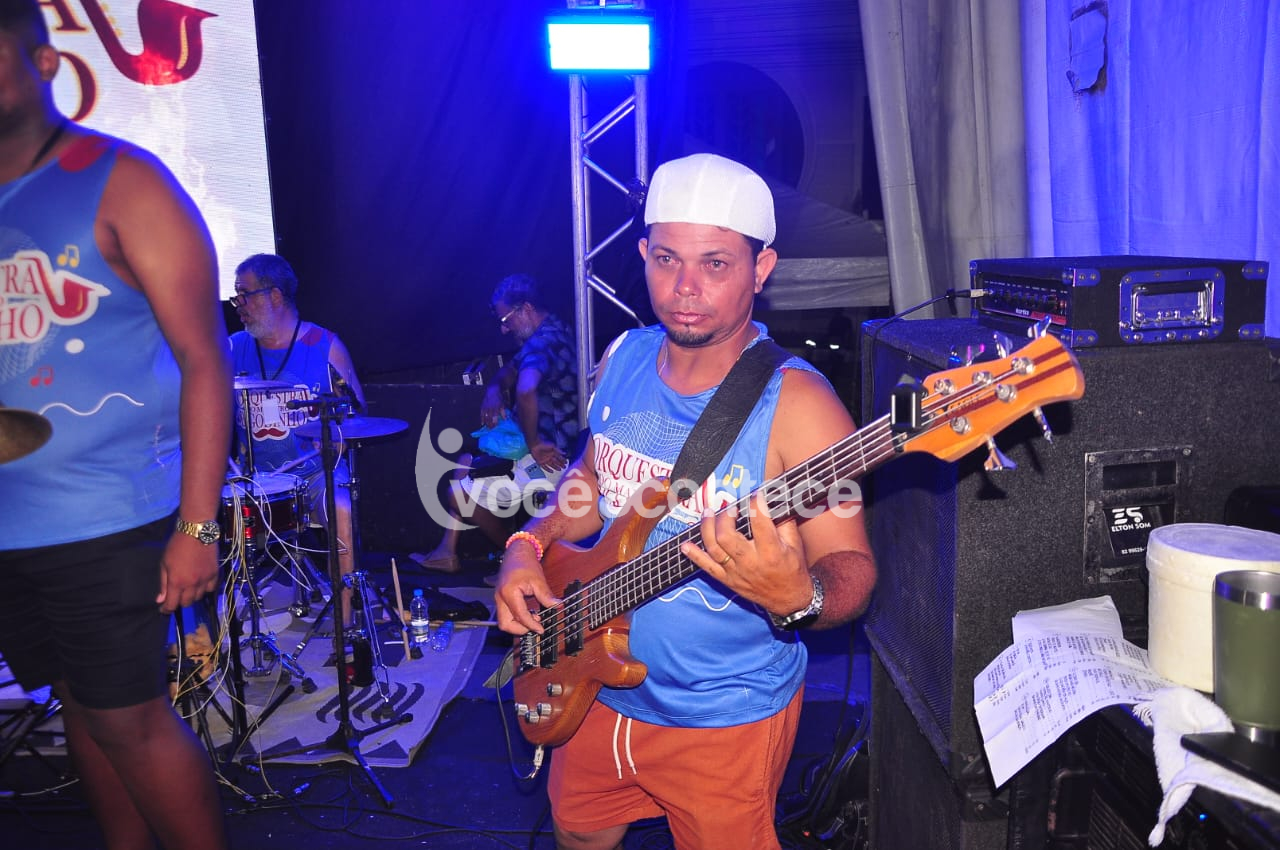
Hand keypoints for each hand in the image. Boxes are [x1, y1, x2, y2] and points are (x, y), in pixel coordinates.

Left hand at [155, 532, 220, 613]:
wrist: (196, 532)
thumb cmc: (176, 546)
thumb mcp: (164, 563)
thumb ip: (163, 583)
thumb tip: (160, 600)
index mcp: (177, 581)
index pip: (172, 604)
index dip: (166, 609)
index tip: (164, 609)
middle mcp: (192, 584)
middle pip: (187, 603)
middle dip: (180, 601)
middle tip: (177, 594)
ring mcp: (205, 579)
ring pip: (199, 597)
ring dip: (193, 595)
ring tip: (189, 587)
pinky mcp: (215, 574)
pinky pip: (211, 588)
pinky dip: (205, 588)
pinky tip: (201, 583)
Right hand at [480, 386, 505, 427]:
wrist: (492, 390)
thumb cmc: (499, 398)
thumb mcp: (503, 405)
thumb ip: (503, 413)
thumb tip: (505, 420)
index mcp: (496, 409)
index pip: (494, 418)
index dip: (494, 423)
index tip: (495, 427)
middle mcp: (490, 409)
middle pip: (489, 419)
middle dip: (490, 425)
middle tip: (490, 429)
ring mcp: (485, 408)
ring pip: (485, 417)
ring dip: (486, 423)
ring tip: (487, 427)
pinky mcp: (482, 407)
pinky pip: (481, 414)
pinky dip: (482, 419)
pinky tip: (482, 423)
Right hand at [493, 541, 560, 635]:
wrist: (517, 552)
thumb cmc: (525, 563)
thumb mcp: (538, 579)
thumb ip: (546, 595)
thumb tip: (556, 606)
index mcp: (509, 592)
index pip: (520, 616)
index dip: (531, 625)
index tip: (541, 629)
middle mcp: (500, 597)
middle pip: (505, 624)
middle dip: (519, 629)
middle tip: (534, 625)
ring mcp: (499, 598)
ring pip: (504, 620)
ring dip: (518, 624)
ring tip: (534, 618)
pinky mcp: (501, 598)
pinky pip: (506, 614)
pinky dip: (516, 618)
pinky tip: (529, 613)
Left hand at [529, 441, 566, 472]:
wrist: (535, 445)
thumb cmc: (544, 444)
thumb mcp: (553, 446)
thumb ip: (558, 450)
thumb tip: (564, 453)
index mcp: (553, 453)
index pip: (559, 458)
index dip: (563, 460)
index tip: (566, 462)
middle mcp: (550, 457)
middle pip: (556, 462)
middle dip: (561, 465)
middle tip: (564, 467)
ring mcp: (545, 460)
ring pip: (552, 465)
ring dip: (556, 467)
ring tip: (560, 470)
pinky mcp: (540, 462)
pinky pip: (545, 467)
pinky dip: (548, 470)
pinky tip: (552, 472)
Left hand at [680, 491, 812, 615]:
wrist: (789, 600)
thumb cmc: (793, 569)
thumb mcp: (795, 544)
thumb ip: (783, 522)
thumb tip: (774, 500)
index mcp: (771, 551)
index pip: (759, 523)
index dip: (755, 505)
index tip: (755, 494)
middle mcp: (751, 562)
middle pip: (728, 537)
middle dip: (725, 517)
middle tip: (729, 507)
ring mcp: (736, 572)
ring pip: (714, 549)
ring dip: (707, 529)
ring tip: (708, 513)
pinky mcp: (728, 580)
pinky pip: (707, 567)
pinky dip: (694, 556)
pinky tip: (685, 545)